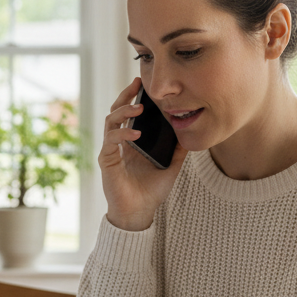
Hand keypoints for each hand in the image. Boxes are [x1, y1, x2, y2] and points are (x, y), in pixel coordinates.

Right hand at [100, 78, 187, 231]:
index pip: (128, 113)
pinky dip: (123, 133)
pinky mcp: (106, 160)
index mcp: (131, 141)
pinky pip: (111, 141)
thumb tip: (190, 132)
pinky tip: (136, 132)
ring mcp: (111, 150)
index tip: (143, 83)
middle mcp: (119, 143)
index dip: (133, 97)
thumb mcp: (171, 166)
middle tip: (137, 84)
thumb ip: (178, 149)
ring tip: (139, 107)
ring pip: (110, 121)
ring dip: (124, 111)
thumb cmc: (151, 191)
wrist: (139, 212)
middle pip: (116, 111)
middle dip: (125, 95)